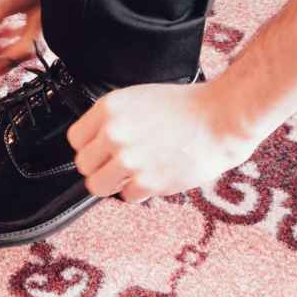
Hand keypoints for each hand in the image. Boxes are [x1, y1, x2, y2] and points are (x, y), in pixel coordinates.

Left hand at [66, 82, 258, 202]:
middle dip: (100, 167)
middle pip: (83, 164)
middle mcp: (113, 133)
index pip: (75, 139)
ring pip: (97, 185)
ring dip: (114, 183)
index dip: (89, 147)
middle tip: (118, 165)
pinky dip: (139, 191)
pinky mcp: (146, 181)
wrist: (222, 117)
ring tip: (133, 174)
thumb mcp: (137, 99)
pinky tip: (154, 176)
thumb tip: (96, 142)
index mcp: (108, 109)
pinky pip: (127, 196)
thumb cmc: (186, 107)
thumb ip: (112, 120)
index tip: (100, 150)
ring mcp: (128, 159)